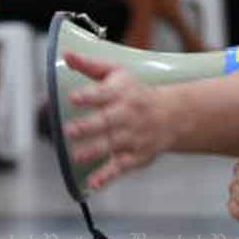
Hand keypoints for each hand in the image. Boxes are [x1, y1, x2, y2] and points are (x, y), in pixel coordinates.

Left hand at [63, 52, 174, 190]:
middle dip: (89, 127)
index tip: (73, 97)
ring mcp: (132, 137)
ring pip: (112, 145)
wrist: (172, 115)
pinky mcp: (136, 156)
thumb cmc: (136, 92)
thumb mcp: (117, 73)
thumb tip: (65, 54)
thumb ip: (89, 66)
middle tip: (69, 130)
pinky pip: (120, 167)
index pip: (103, 93)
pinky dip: (107, 176)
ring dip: (94, 151)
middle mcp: (127, 115)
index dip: (88, 96)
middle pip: (107, 121)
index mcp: (121, 93)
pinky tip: (93, 184)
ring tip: (77, 156)